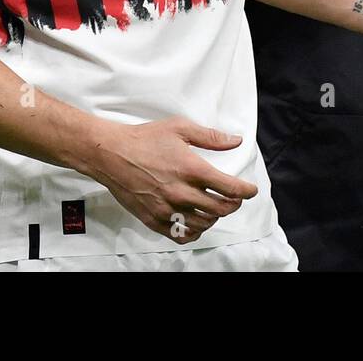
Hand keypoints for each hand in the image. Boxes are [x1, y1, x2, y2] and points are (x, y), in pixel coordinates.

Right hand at [80, 116, 258, 244]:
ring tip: (215, 207)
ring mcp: (167, 209)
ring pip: (204, 223)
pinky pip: (182, 235)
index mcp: (191, 169)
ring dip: (215, 216)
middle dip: (234, 204)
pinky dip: (195, 231)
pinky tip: (196, 221)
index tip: (251, 190)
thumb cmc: (144, 139)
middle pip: (221, 209)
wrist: (111, 154)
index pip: (230, 188)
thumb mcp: (180, 128)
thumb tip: (235, 141)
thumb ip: (210, 137)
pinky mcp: (154, 220)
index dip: (246, 191)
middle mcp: (181, 192)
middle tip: (234, 198)